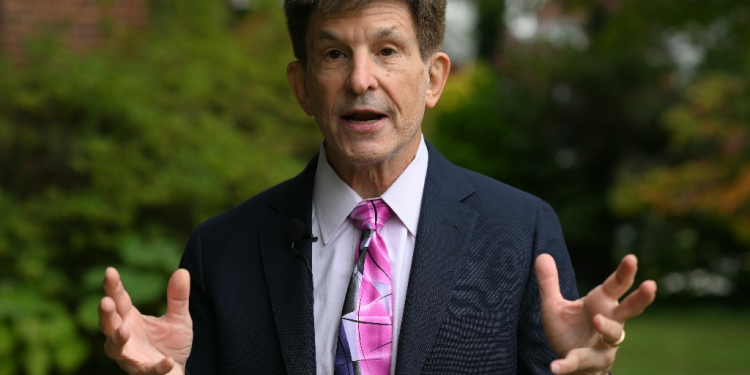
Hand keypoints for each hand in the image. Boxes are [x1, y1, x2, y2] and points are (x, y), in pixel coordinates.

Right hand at [99, 267, 192, 374]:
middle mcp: (125, 336)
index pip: (120, 300)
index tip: (110, 271)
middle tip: (105, 302)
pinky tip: (168, 361)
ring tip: (125, 330)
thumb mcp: (180, 318)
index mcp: (131, 318)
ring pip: (115, 348)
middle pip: (109, 324)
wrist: (179, 370)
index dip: (113, 287)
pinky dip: (157, 366)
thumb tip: (183, 271)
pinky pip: (148, 370)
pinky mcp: (144, 372)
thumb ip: (178, 297)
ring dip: (118, 339)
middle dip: (106, 314)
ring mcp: (131, 356)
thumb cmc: (171, 343)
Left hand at [535, 254, 656, 374]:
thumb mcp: (553, 305)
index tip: (631, 258)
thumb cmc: (568, 331)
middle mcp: (610, 322)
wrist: (570, 365)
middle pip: (629, 309)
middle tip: (650, 285)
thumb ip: (549, 283)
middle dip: (639, 298)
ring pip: (613, 335)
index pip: (616, 285)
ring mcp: (604, 345)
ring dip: (607, 327)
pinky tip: (554, 367)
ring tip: (597, 320)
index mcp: (601, 303)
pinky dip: (567, 365)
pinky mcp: (591, 363)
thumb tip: (542, 254)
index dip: (625, 272)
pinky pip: (580, 362)